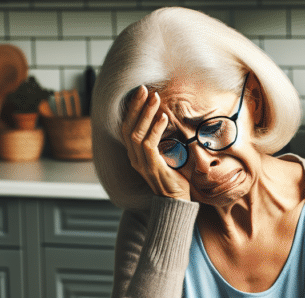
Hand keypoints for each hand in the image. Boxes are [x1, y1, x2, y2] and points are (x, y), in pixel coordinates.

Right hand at [121, 86, 189, 200]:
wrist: (176, 202)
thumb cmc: (174, 178)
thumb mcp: (165, 157)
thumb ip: (161, 142)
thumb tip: (166, 120)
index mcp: (134, 155)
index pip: (127, 127)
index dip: (132, 109)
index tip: (141, 93)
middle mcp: (134, 158)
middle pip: (128, 127)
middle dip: (136, 106)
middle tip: (144, 89)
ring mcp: (141, 163)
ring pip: (137, 133)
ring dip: (146, 114)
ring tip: (155, 98)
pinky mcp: (151, 167)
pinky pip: (149, 144)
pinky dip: (156, 129)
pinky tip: (163, 117)